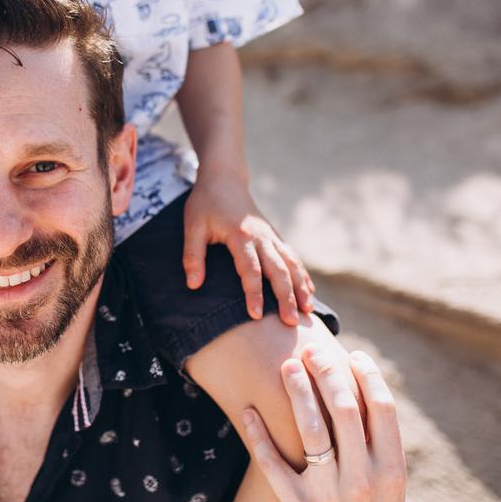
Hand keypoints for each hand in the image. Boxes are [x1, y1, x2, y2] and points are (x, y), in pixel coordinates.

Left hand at [182, 176, 313, 325]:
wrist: (224, 178)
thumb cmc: (206, 203)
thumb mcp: (192, 226)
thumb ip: (193, 255)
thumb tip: (194, 285)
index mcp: (240, 235)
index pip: (250, 269)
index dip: (254, 293)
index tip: (256, 315)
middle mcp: (261, 236)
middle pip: (278, 270)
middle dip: (285, 297)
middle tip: (289, 322)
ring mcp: (271, 235)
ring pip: (291, 264)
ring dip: (300, 287)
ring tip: (307, 311)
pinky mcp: (275, 236)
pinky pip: (292, 257)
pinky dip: (302, 275)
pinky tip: (308, 292)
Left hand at [242, 347, 406, 501]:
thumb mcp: (390, 489)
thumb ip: (379, 447)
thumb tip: (364, 393)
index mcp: (391, 471)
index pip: (382, 409)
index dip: (367, 376)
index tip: (352, 354)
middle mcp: (363, 480)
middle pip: (344, 409)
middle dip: (326, 372)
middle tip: (311, 350)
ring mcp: (329, 495)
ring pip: (310, 428)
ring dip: (296, 391)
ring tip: (285, 366)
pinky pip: (272, 463)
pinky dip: (258, 434)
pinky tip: (248, 411)